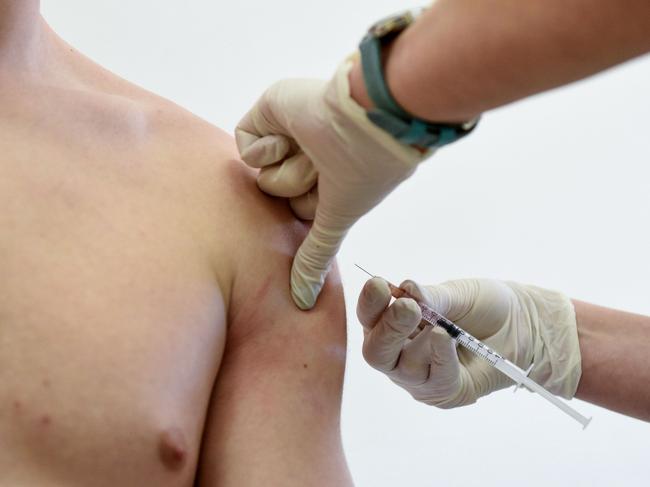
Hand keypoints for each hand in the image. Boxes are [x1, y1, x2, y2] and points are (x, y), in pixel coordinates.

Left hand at [235, 58, 427, 309]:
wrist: (364, 116)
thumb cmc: (363, 168)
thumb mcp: (335, 218)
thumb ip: (314, 257)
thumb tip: (303, 300)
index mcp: (325, 178)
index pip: (296, 212)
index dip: (307, 208)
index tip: (331, 190)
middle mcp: (306, 156)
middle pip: (275, 194)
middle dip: (299, 187)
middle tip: (326, 169)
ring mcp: (288, 134)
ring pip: (262, 175)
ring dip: (291, 168)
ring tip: (316, 149)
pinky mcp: (269, 112)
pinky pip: (245, 147)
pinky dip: (267, 149)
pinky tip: (292, 134)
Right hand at [356, 277, 581, 407]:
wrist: (523, 326)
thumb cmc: (484, 307)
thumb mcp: (456, 295)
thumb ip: (430, 296)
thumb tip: (404, 288)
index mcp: (394, 324)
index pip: (369, 318)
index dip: (370, 304)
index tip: (380, 285)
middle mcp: (400, 353)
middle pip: (375, 351)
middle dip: (388, 328)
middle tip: (406, 307)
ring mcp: (420, 377)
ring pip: (401, 368)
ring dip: (419, 344)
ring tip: (440, 327)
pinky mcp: (445, 393)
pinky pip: (433, 380)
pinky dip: (439, 356)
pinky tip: (446, 340)